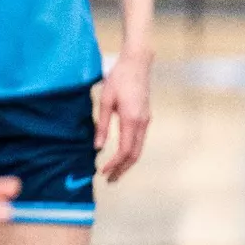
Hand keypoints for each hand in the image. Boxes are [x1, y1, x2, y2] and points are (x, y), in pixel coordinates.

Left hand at [95, 49, 150, 182]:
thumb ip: (102, 125)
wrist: (137, 63)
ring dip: (127, 162)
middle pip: (135, 154)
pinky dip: (131, 152)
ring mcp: (146, 121)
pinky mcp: (145, 117)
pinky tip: (121, 156)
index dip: (115, 164)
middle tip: (110, 180)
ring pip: (139, 149)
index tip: (103, 172)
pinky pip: (139, 141)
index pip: (125, 150)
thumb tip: (98, 147)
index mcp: (131, 120)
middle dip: (123, 169)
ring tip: (115, 172)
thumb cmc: (118, 79)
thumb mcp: (105, 101)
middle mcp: (142, 123)